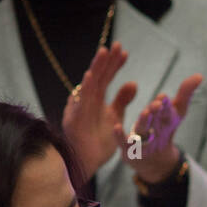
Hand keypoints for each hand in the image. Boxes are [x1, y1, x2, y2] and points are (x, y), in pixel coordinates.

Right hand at [61, 43, 137, 178]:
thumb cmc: (98, 140)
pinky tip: (89, 80)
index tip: (125, 52)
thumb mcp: (115, 117)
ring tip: (102, 54)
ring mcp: (79, 108)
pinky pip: (78, 104)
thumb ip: (122, 100)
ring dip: (95, 69)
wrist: (87, 161)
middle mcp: (86, 99)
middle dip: (106, 61)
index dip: (115, 65)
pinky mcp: (73, 120)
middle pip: (98, 76)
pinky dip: (83, 91)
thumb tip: (133, 82)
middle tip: (116, 45)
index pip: (106, 77)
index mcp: (96, 98)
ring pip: (88, 85)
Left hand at [114, 73, 204, 183]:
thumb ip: (186, 93)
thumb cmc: (164, 130)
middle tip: (156, 104)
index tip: (164, 97)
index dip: (166, 106)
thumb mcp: (177, 112)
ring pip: (143, 131)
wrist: (155, 162)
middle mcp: (156, 132)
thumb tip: (200, 75)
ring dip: (145, 122)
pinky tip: (116, 127)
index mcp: (166, 122)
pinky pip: (123, 142)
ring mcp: (143, 141)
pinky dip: (120, 136)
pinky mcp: (129, 149)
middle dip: (157, 114)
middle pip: (157, 122)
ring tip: (145, 112)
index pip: (168, 113)